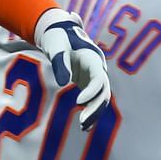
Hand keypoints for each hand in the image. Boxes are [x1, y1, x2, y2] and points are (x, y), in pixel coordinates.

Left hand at [34, 8, 111, 128]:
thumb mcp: (56, 47)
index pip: (98, 78)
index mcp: (93, 58)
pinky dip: (90, 112)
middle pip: (103, 92)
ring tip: (83, 127)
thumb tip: (63, 83)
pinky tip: (84, 127)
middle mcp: (97, 69)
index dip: (92, 91)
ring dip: (94, 113)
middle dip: (95, 108)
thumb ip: (59, 63)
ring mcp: (94, 77)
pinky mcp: (87, 83)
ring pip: (100, 98)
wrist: (56, 31)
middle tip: (83, 122)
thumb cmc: (57, 37)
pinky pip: (93, 100)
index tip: (78, 102)